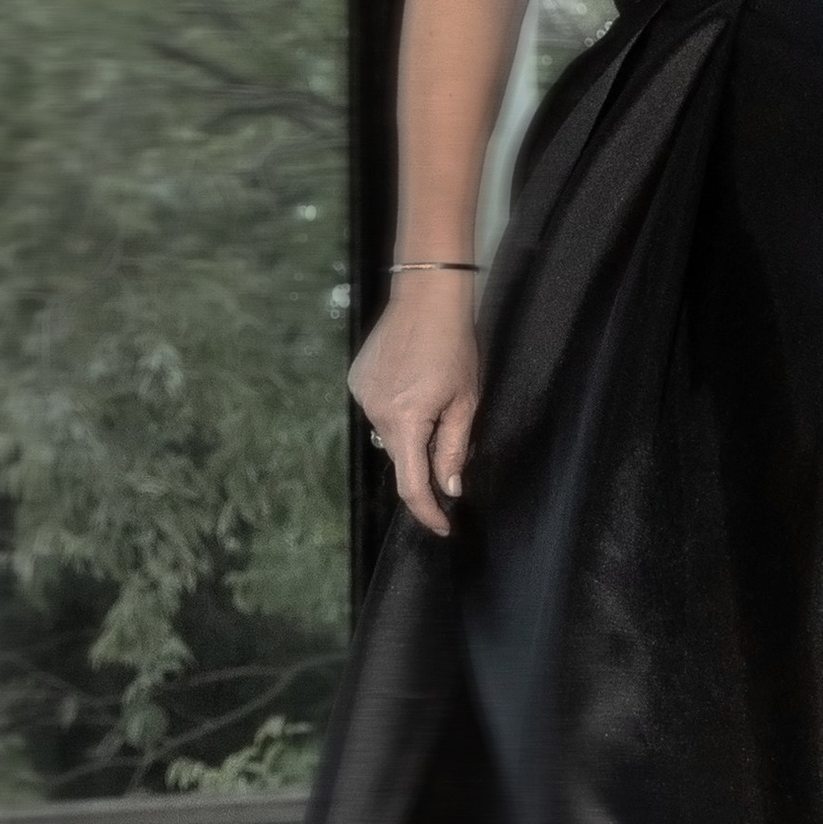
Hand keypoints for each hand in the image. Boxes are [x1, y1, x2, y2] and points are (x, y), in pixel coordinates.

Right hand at [349, 273, 480, 536]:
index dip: (428, 512)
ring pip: (390, 431)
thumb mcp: (466, 401)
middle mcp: (376, 412)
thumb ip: (455, 448)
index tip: (443, 526)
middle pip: (402, 455)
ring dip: (410, 427)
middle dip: (425, 454)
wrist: (427, 297)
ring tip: (431, 391)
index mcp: (407, 421)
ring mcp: (362, 395)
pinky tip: (411, 380)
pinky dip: (395, 407)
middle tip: (450, 422)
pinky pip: (377, 408)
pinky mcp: (357, 379)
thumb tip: (450, 488)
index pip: (412, 485)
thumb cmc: (455, 346)